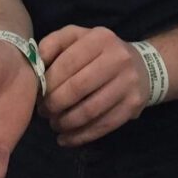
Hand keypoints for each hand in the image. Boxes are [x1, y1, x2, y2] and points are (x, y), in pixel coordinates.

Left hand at [38, 25, 149, 146]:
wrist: (142, 67)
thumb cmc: (99, 52)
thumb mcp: (77, 37)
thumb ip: (53, 44)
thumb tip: (35, 64)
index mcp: (100, 38)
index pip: (67, 63)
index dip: (48, 82)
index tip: (37, 94)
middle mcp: (118, 58)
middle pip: (77, 88)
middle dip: (54, 104)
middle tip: (44, 112)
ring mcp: (128, 83)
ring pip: (89, 111)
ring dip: (66, 123)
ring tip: (54, 124)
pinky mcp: (133, 106)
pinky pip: (103, 126)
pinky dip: (80, 136)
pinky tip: (66, 139)